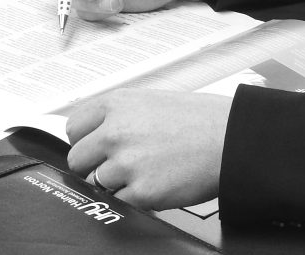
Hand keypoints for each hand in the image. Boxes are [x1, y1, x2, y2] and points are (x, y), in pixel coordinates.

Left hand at [66, 88, 229, 209]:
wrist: (230, 138)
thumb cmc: (199, 119)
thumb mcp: (150, 101)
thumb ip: (119, 116)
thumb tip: (95, 134)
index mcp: (117, 104)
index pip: (74, 128)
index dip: (85, 140)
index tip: (94, 146)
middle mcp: (116, 131)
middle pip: (78, 159)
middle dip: (94, 165)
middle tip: (120, 164)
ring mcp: (126, 163)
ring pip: (95, 183)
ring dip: (114, 183)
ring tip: (143, 172)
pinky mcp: (141, 192)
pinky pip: (119, 202)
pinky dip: (133, 198)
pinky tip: (153, 183)